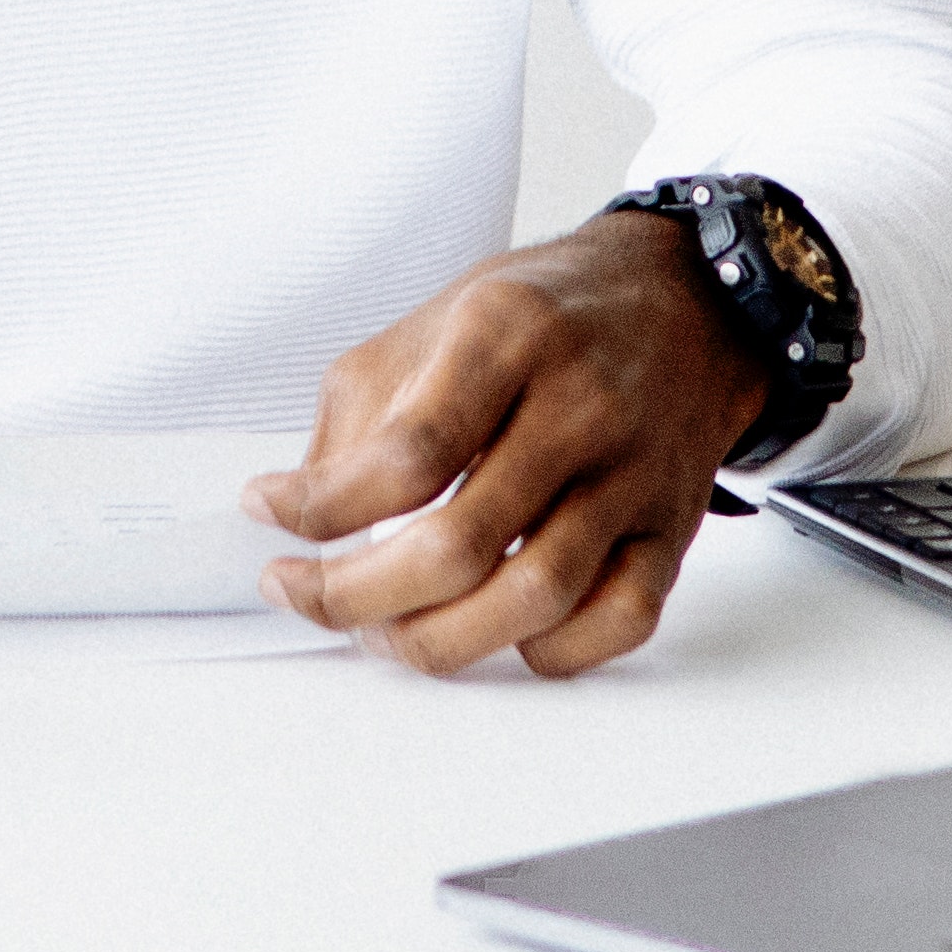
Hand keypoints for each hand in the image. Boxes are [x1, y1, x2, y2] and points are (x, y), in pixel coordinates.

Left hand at [244, 214, 769, 675]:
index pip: (407, 454)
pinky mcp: (671, 528)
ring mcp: (633, 475)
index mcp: (506, 337)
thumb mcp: (434, 319)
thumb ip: (361, 414)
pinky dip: (549, 650)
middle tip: (309, 595)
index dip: (322, 508)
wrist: (685, 301)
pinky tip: (498, 631)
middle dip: (360, 596)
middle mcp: (578, 406)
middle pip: (461, 544)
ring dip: (440, 639)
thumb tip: (300, 515)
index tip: (266, 518)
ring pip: (537, 598)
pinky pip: (618, 621)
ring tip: (385, 631)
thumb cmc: (546, 314)